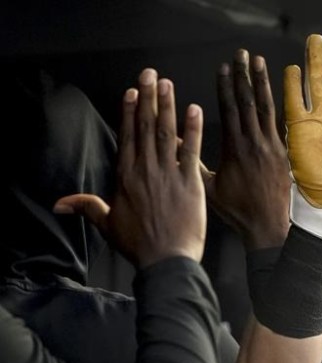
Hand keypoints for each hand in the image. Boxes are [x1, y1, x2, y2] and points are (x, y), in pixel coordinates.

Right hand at [54, 69, 205, 268]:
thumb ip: (86, 207)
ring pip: (165, 133)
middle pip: (144, 127)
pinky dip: (192, 130)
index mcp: (126, 177)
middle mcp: (145, 170)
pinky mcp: (190, 183)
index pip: (127, 136)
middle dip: (147, 98)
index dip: (129, 112)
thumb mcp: (108, 225)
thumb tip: (58, 205)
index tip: (132, 91)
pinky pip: (191, 151)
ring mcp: (168, 174)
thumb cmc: (139, 245)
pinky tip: (194, 110)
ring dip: (166, 106)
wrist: (166, 261)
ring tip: (168, 84)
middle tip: (150, 74)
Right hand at [205, 50, 290, 249]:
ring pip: (266, 108)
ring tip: (259, 62)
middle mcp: (255, 144)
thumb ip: (194, 164)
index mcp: (234, 149)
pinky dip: (278, 104)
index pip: (228, 109)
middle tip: (241, 55)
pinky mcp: (286, 154)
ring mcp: (273, 147)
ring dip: (262, 82)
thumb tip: (175, 145)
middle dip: (243, 76)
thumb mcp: (210, 189)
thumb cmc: (239, 212)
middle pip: (248, 102)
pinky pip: (282, 122)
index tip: (223, 68)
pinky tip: (277, 91)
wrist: (271, 228)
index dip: (225, 86)